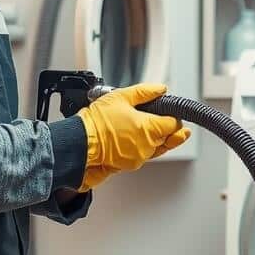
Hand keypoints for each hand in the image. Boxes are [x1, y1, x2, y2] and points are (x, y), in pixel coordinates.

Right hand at [75, 83, 190, 190]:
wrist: (80, 143)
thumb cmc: (96, 122)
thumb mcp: (121, 97)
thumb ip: (145, 92)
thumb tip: (160, 89)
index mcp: (149, 129)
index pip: (174, 125)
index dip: (173, 117)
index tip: (169, 113)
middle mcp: (147, 146)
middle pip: (169, 138)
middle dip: (166, 129)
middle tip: (157, 119)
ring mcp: (139, 158)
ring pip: (157, 148)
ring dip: (154, 138)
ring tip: (139, 127)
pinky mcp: (129, 165)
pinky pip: (143, 155)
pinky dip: (141, 147)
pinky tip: (131, 137)